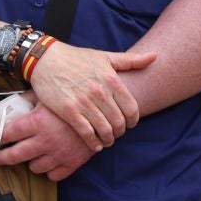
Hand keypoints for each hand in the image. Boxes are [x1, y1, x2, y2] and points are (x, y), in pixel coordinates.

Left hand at [0, 103, 97, 180]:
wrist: (104, 109)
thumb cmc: (73, 98)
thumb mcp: (48, 94)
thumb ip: (29, 99)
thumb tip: (13, 104)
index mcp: (37, 122)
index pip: (8, 134)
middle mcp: (45, 140)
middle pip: (15, 156)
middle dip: (3, 157)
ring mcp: (59, 154)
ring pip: (34, 168)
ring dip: (30, 162)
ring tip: (30, 155)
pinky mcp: (73, 163)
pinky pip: (53, 176)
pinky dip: (49, 170)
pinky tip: (48, 162)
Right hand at [24, 42, 155, 149]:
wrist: (46, 59)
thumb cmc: (76, 58)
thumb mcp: (105, 56)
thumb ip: (131, 60)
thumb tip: (155, 56)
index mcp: (111, 79)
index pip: (132, 108)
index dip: (133, 121)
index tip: (129, 124)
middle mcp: (100, 91)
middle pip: (119, 122)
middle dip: (120, 131)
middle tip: (116, 133)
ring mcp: (84, 102)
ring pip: (104, 130)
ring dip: (108, 139)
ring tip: (106, 140)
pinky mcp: (68, 111)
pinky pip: (86, 133)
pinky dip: (93, 143)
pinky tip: (94, 144)